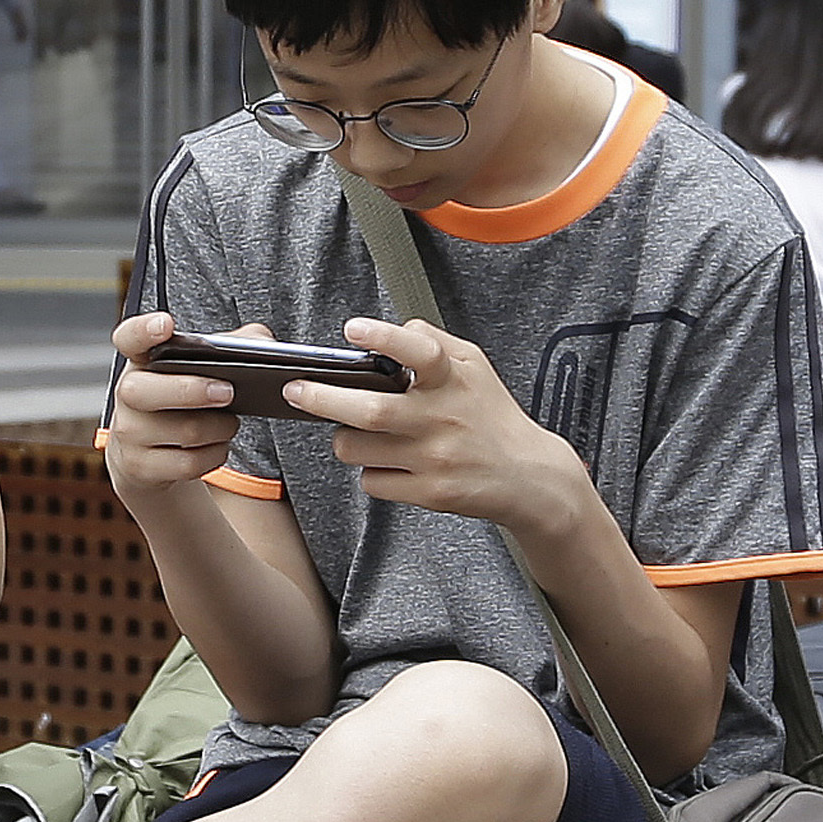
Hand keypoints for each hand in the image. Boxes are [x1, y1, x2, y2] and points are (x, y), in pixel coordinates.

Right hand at [99, 311, 251, 501]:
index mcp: (142, 360)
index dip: (143, 330)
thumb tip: (264, 343)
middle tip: (228, 392)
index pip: (130, 338)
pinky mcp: (140, 467)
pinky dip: (215, 454)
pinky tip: (218, 445)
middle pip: (145, 391)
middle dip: (192, 391)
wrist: (154, 453)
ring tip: (230, 422)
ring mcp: (129, 433)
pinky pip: (188, 464)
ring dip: (219, 428)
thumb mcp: (203, 368)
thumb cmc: (186, 398)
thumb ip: (234, 345)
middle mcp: (128, 393)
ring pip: (183, 431)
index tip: (166, 324)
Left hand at [303, 317, 579, 534]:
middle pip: (368, 410)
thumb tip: (392, 330)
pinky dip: (371, 471)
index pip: (420, 351)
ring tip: (355, 431)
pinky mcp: (429, 493)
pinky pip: (373, 482)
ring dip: (344, 439)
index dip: (384, 337)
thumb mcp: (475, 366)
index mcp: (455, 379)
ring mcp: (434, 459)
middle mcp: (443, 418)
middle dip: (320, 398)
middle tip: (294, 389)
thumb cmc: (492, 415)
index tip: (352, 328)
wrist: (528, 477)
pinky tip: (388, 462)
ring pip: (357, 449)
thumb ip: (433, 341)